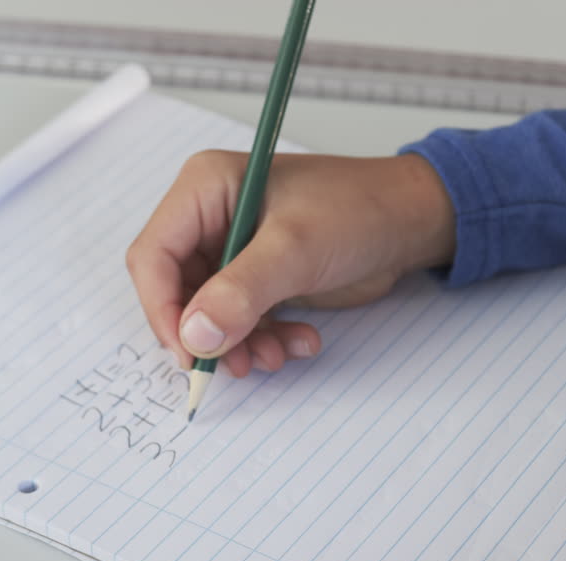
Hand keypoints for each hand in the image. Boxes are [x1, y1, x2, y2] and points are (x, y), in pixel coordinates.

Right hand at [126, 151, 455, 374]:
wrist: (412, 220)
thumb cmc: (358, 210)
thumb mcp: (296, 250)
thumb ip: (241, 292)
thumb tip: (194, 336)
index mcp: (204, 190)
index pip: (154, 256)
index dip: (163, 309)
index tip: (189, 353)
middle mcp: (211, 218)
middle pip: (178, 291)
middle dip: (208, 334)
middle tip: (236, 365)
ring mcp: (236, 249)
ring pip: (211, 314)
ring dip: (240, 344)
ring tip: (275, 356)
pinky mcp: (262, 277)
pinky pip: (244, 320)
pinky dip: (266, 339)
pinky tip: (300, 342)